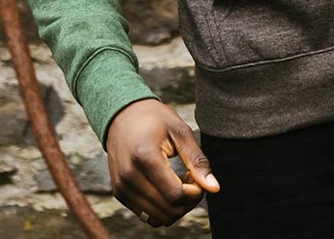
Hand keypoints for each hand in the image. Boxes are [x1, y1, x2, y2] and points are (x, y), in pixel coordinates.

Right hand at [106, 98, 219, 226]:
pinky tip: (165, 186)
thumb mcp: (180, 131)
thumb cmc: (154, 119)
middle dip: (187, 201)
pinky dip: (161, 207)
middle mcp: (129, 175)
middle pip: (168, 211)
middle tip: (190, 178)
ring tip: (178, 181)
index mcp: (145, 156)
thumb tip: (214, 188)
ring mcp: (121, 186)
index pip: (176, 195)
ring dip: (175, 206)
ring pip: (158, 218)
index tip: (196, 176)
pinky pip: (146, 215)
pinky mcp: (119, 192)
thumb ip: (197, 160)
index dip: (195, 193)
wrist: (122, 114)